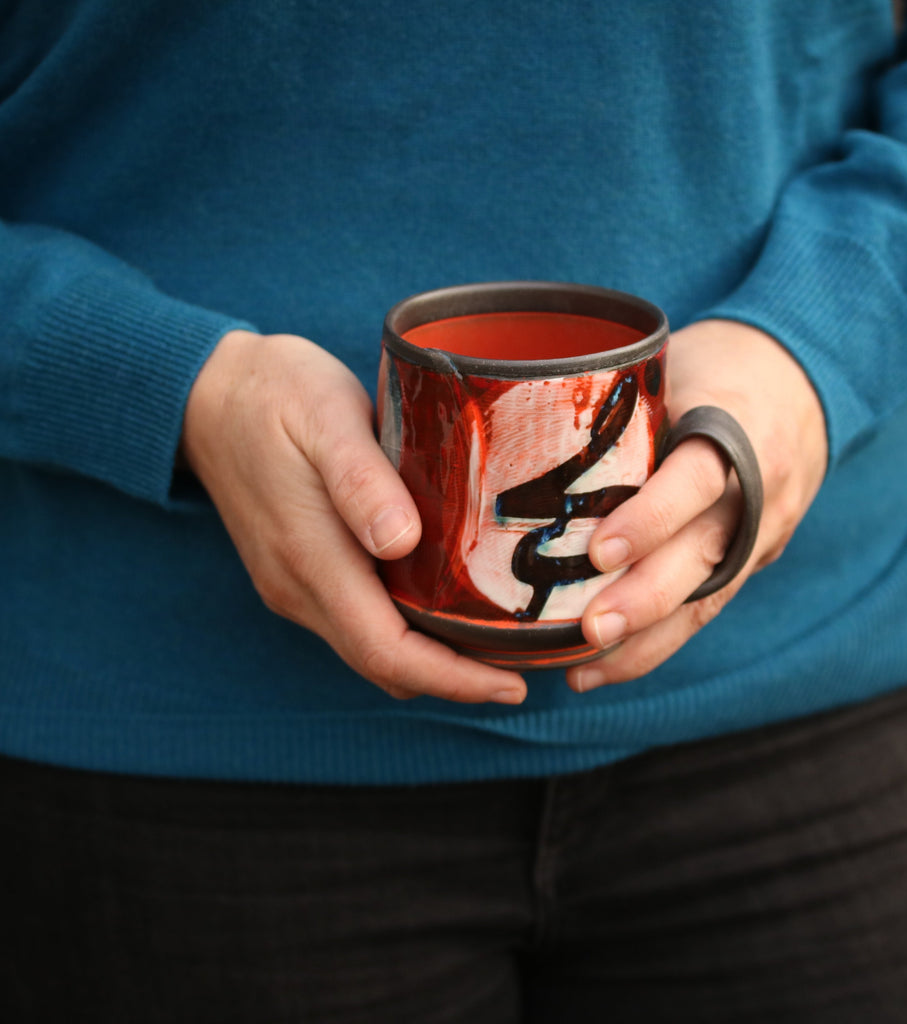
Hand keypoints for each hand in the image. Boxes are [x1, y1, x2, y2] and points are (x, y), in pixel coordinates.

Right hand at [180, 330, 526, 703]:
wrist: (209, 392)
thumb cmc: (275, 394)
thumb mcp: (327, 416)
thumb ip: (362, 482)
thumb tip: (401, 542)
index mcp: (309, 557)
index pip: (386, 651)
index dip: (453, 680)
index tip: (511, 687)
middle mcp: (298, 588)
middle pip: (384, 666)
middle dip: (454, 682)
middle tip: (522, 672)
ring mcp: (294, 585)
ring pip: (371, 651)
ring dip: (432, 663)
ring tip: (496, 645)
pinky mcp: (297, 572)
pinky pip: (358, 624)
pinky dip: (407, 635)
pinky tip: (446, 608)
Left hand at [567, 319, 827, 691]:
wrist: (804, 383)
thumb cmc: (719, 368)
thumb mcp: (678, 366)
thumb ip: (627, 409)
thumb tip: (522, 438)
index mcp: (739, 431)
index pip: (698, 480)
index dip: (652, 519)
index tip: (599, 553)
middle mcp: (758, 491)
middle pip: (705, 556)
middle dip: (646, 601)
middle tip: (587, 631)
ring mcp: (762, 533)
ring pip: (708, 597)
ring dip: (646, 641)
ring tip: (583, 672)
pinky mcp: (753, 560)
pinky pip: (707, 606)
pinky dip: (657, 642)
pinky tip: (605, 666)